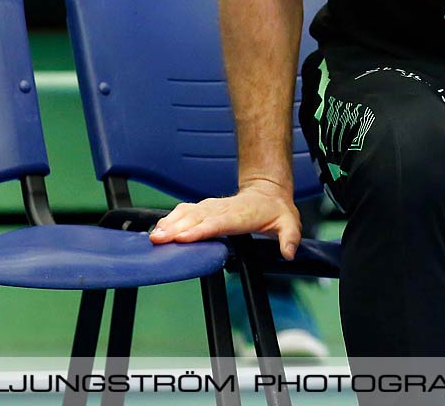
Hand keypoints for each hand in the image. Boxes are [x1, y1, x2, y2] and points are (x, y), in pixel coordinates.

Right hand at [148, 178, 301, 257]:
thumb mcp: (290, 223)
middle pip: (197, 219)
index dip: (200, 230)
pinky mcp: (206, 208)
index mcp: (241, 214)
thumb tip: (288, 253)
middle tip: (159, 239)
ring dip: (171, 223)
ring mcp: (213, 207)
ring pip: (189, 213)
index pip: (218, 223)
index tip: (182, 237)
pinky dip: (172, 218)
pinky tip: (160, 227)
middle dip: (177, 228)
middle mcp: (223, 209)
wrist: (268, 190)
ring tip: (155, 235)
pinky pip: (187, 211)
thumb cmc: (276, 210)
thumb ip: (289, 238)